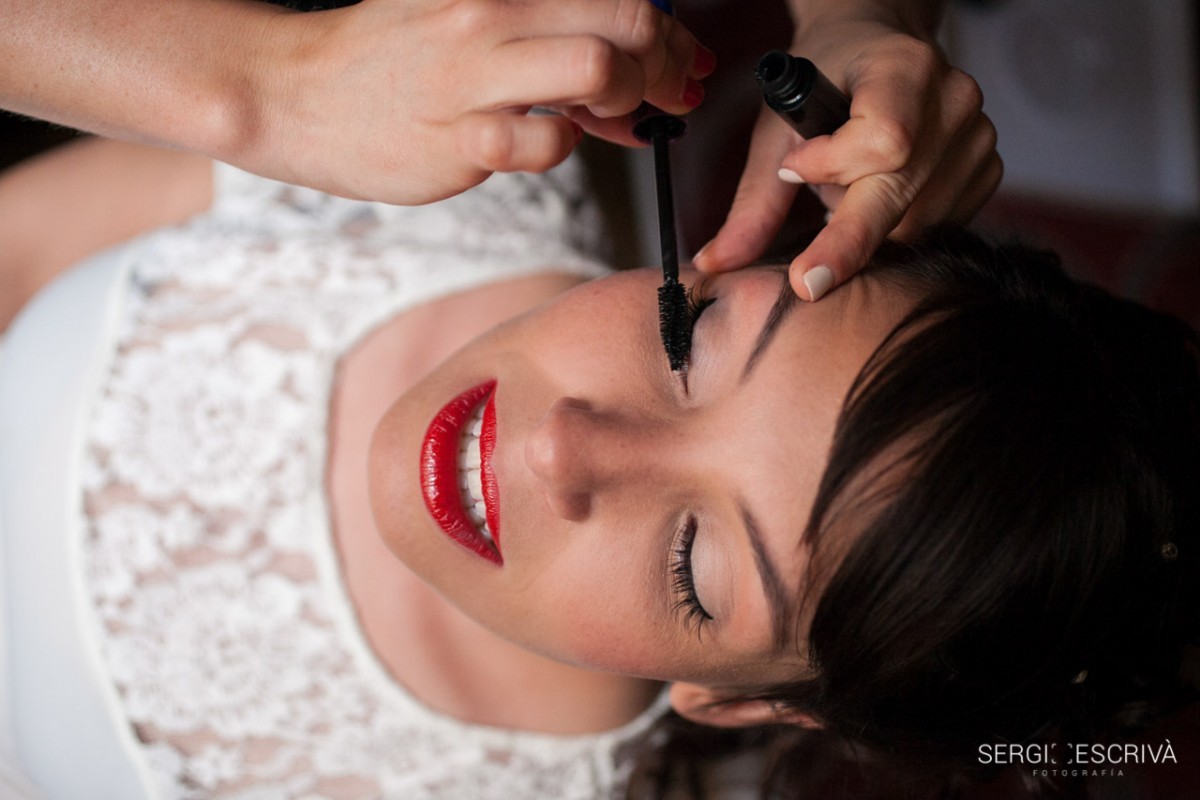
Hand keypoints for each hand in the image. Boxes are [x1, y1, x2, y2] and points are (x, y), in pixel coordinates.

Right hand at [238, 0, 712, 202]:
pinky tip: (544, 143)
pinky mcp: (459, 139)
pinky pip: (546, 143)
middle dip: (668, 63)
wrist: (300, 93)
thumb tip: (634, 71)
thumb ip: (548, 33)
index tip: (683, 59)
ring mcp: (473, 75)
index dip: (670, 28)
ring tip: (612, 118)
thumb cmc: (393, 58)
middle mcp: (489, 12)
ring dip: (626, 99)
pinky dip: (563, 146)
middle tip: (668, 93)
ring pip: (597, 68)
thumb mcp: (466, 15)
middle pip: (626, 19)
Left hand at [692, 18, 1000, 300]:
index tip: (795, 172)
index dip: (835, 167)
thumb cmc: (823, 81)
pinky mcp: (986, 168)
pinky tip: (877, 204)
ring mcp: (978, 135)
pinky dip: (899, 230)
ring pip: (919, 221)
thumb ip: (752, 201)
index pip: (884, 139)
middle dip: (848, 236)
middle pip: (902, 193)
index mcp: (904, 68)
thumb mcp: (776, 128)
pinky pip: (940, 225)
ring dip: (871, 226)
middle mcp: (953, 98)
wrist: (873, 48)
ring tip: (847, 193)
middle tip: (808, 276)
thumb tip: (716, 262)